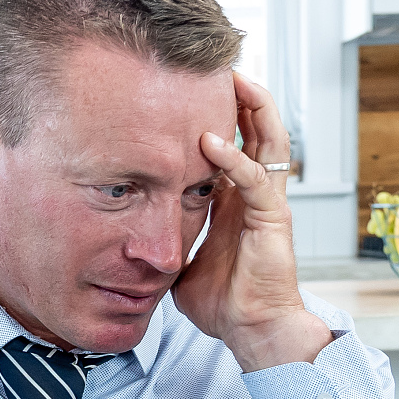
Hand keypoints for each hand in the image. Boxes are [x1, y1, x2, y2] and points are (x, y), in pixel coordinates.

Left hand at [169, 72, 331, 371]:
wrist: (251, 332)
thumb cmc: (224, 303)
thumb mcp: (180, 262)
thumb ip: (164, 240)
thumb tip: (127, 236)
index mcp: (236, 201)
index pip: (234, 144)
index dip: (220, 115)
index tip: (191, 91)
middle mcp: (256, 195)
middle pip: (259, 129)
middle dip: (242, 96)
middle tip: (219, 66)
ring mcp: (267, 204)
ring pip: (270, 141)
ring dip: (252, 108)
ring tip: (232, 80)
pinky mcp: (271, 219)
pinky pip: (254, 179)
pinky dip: (232, 158)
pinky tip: (209, 140)